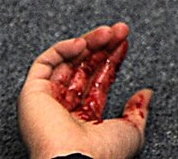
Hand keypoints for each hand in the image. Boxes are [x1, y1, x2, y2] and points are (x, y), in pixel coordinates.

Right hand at [18, 22, 151, 158]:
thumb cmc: (103, 153)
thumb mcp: (131, 130)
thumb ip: (138, 110)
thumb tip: (146, 93)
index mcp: (84, 120)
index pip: (98, 81)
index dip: (112, 59)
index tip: (125, 42)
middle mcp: (65, 109)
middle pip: (83, 68)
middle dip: (102, 46)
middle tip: (120, 30)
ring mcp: (48, 101)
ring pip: (66, 61)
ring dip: (88, 42)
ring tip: (108, 32)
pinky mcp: (32, 94)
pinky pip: (44, 63)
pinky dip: (62, 49)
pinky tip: (82, 42)